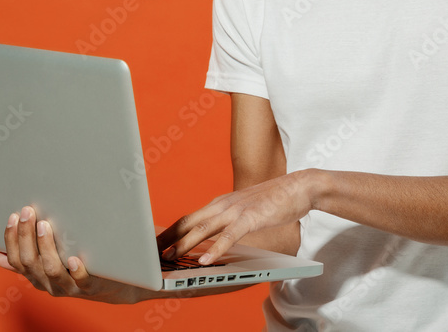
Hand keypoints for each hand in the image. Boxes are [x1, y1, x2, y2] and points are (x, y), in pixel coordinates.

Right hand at [0, 205, 150, 303]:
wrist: (111, 287)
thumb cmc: (78, 269)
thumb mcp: (49, 265)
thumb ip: (26, 260)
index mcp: (37, 277)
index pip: (17, 259)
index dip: (12, 239)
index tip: (14, 216)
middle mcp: (49, 284)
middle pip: (30, 262)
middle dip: (26, 235)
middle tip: (28, 211)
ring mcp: (69, 286)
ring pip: (51, 269)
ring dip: (46, 246)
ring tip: (45, 225)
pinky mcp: (90, 287)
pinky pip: (81, 281)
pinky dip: (76, 270)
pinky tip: (74, 258)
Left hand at [157, 170, 318, 265]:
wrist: (298, 187)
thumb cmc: (273, 202)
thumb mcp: (244, 211)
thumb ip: (227, 222)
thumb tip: (213, 237)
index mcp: (219, 204)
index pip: (187, 219)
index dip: (168, 232)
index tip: (153, 244)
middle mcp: (222, 205)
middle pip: (187, 222)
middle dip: (167, 238)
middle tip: (149, 252)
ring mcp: (235, 211)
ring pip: (202, 229)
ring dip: (183, 244)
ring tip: (168, 257)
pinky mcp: (250, 218)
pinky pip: (228, 236)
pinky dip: (214, 248)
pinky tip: (205, 260)